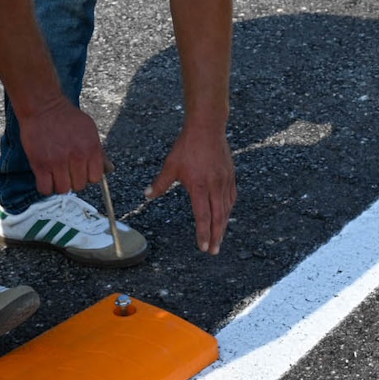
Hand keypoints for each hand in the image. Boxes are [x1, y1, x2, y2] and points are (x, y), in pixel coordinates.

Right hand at [18, 98, 106, 195]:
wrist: (43, 106)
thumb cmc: (67, 118)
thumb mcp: (89, 131)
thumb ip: (99, 152)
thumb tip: (110, 169)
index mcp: (92, 148)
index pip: (96, 178)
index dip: (88, 176)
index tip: (80, 170)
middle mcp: (77, 156)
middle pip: (79, 185)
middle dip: (73, 180)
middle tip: (66, 170)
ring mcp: (58, 161)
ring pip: (63, 189)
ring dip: (59, 184)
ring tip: (55, 174)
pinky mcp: (40, 164)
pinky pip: (45, 188)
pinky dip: (45, 187)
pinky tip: (45, 177)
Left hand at [148, 121, 234, 254]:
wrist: (207, 128)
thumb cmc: (187, 146)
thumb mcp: (171, 165)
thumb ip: (160, 183)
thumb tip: (147, 195)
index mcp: (199, 187)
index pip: (203, 216)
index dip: (203, 233)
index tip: (204, 247)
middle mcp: (215, 187)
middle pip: (218, 217)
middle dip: (216, 236)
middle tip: (214, 251)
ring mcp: (225, 181)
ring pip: (226, 209)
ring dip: (223, 225)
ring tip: (220, 238)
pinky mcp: (230, 175)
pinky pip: (231, 197)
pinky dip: (229, 209)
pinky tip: (226, 214)